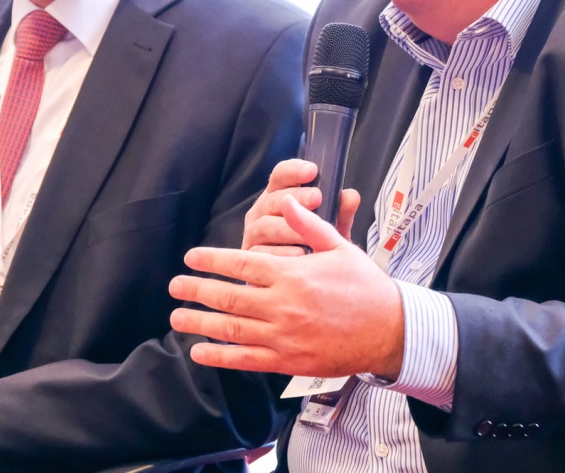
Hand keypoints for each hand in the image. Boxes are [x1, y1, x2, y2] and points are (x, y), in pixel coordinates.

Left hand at [170, 194, 403, 378]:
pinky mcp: (288, 361)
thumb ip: (308, 226)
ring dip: (200, 322)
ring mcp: (283, 336)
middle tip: (174, 286)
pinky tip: (200, 352)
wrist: (389, 330)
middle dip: (197, 290)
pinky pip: (246, 359)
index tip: (191, 258)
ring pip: (231, 328)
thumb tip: (287, 203)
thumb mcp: (340, 247)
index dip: (212, 260)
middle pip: (228, 296)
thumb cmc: (365, 286)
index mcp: (293, 274)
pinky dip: (219, 357)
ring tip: (177, 316)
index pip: (241, 264)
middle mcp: (283, 305)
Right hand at [242, 158, 359, 254]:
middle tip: (317, 198)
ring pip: (265, 226)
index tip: (312, 171)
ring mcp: (254, 233)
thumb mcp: (331, 228)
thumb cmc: (315, 247)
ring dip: (287, 228)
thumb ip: (341, 213)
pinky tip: (299, 254)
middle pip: (273, 199)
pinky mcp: (250, 256)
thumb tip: (351, 196)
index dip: (294, 170)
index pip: (281, 175)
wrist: (304, 281)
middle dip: (296, 198)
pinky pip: (261, 253)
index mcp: (279, 195)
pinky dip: (281, 253)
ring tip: (308, 232)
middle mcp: (262, 211)